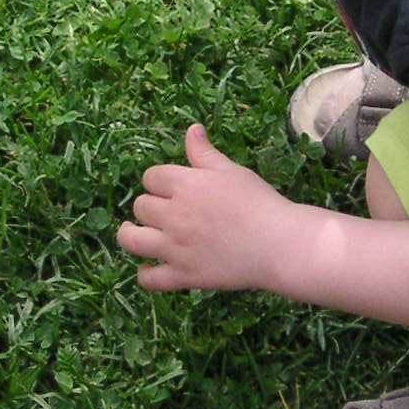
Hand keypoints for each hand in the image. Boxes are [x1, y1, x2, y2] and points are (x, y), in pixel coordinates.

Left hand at [118, 124, 299, 293]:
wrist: (279, 244)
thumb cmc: (259, 202)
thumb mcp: (231, 171)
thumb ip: (205, 153)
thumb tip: (191, 129)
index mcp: (185, 185)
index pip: (151, 177)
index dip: (158, 181)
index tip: (168, 188)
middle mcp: (173, 215)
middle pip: (140, 206)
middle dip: (149, 206)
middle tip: (163, 211)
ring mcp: (175, 248)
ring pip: (131, 241)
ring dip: (129, 235)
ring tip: (132, 232)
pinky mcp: (183, 276)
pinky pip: (150, 279)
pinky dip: (144, 274)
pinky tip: (147, 269)